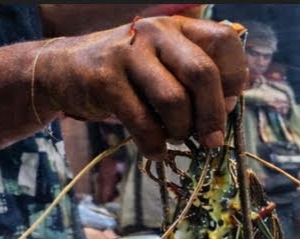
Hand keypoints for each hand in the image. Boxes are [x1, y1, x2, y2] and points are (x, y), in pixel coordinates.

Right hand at [36, 16, 248, 158]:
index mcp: (177, 26)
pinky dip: (154, 145)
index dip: (235, 76)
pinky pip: (142, 122)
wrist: (64, 70)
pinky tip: (154, 151)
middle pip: (202, 73)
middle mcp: (155, 32)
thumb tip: (226, 110)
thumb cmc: (126, 76)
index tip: (227, 103)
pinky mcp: (105, 80)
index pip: (225, 40)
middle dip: (213, 115)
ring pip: (174, 101)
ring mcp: (129, 54)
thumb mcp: (162, 65)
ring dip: (180, 131)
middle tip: (212, 140)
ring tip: (174, 139)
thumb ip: (194, 80)